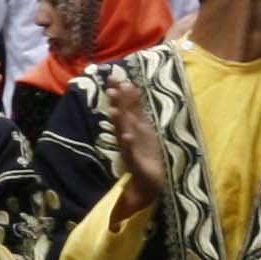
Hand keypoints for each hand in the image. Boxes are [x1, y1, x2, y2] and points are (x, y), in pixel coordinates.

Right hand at [99, 64, 169, 214]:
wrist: (148, 182)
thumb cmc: (146, 153)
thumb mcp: (143, 127)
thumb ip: (136, 107)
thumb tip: (129, 84)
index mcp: (131, 126)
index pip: (125, 106)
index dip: (120, 92)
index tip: (114, 76)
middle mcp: (127, 135)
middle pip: (121, 117)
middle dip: (117, 104)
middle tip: (111, 88)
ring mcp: (130, 149)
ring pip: (122, 132)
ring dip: (118, 122)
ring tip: (114, 110)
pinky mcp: (135, 163)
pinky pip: (131, 152)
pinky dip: (128, 144)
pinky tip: (127, 136)